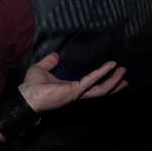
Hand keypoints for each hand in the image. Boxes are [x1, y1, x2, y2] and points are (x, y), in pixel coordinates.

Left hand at [0, 53, 127, 140]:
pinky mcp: (75, 91)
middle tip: (125, 77)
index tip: (111, 74)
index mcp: (70, 88)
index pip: (89, 85)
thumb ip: (50, 62)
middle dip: (113, 84)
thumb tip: (56, 55)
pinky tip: (111, 66)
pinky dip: (102, 73)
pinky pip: (92, 81)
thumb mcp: (41, 68)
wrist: (27, 95)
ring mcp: (77, 93)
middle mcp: (76, 92)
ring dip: (113, 81)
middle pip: (100, 90)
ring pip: (100, 89)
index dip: (101, 80)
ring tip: (124, 72)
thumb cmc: (31, 85)